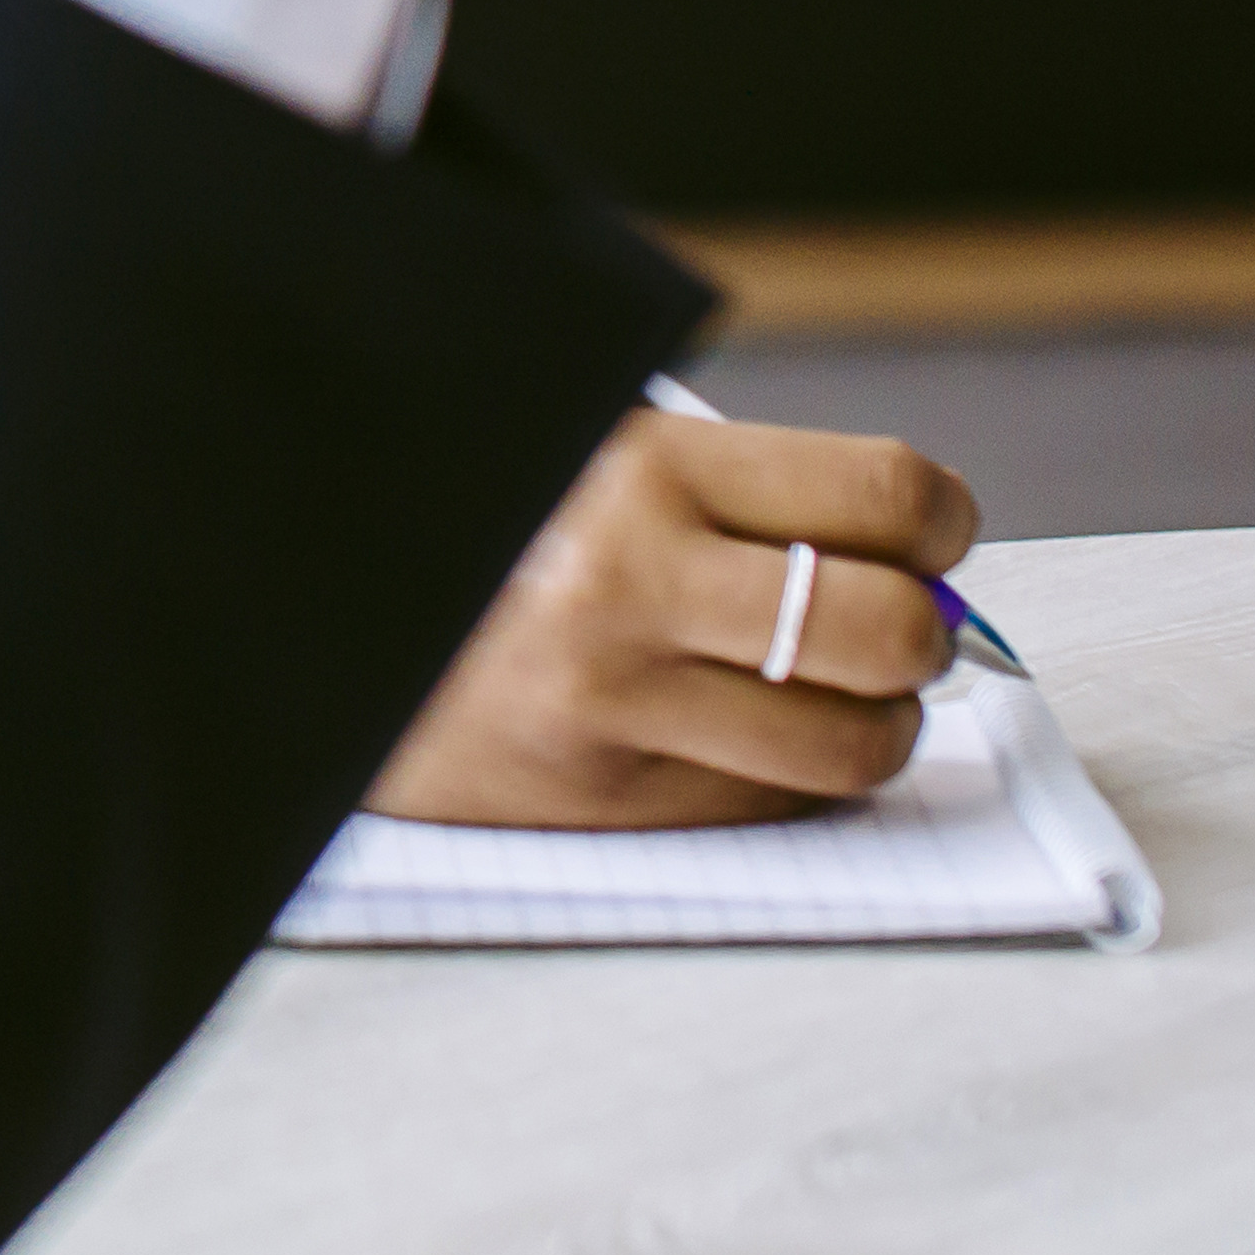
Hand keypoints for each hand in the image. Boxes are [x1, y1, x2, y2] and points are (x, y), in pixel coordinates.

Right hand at [366, 408, 982, 828]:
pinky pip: (768, 804)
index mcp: (638, 472)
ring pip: (852, 743)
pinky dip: (783, 772)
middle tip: (891, 614)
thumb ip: (729, 480)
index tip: (926, 529)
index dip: (938, 517)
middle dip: (919, 627)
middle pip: (890, 630)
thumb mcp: (590, 449)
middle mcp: (628, 590)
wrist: (316, 616)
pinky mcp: (600, 801)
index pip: (884, 498)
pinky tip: (737, 728)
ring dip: (869, 717)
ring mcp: (614, 710)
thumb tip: (901, 533)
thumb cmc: (479, 529)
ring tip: (828, 686)